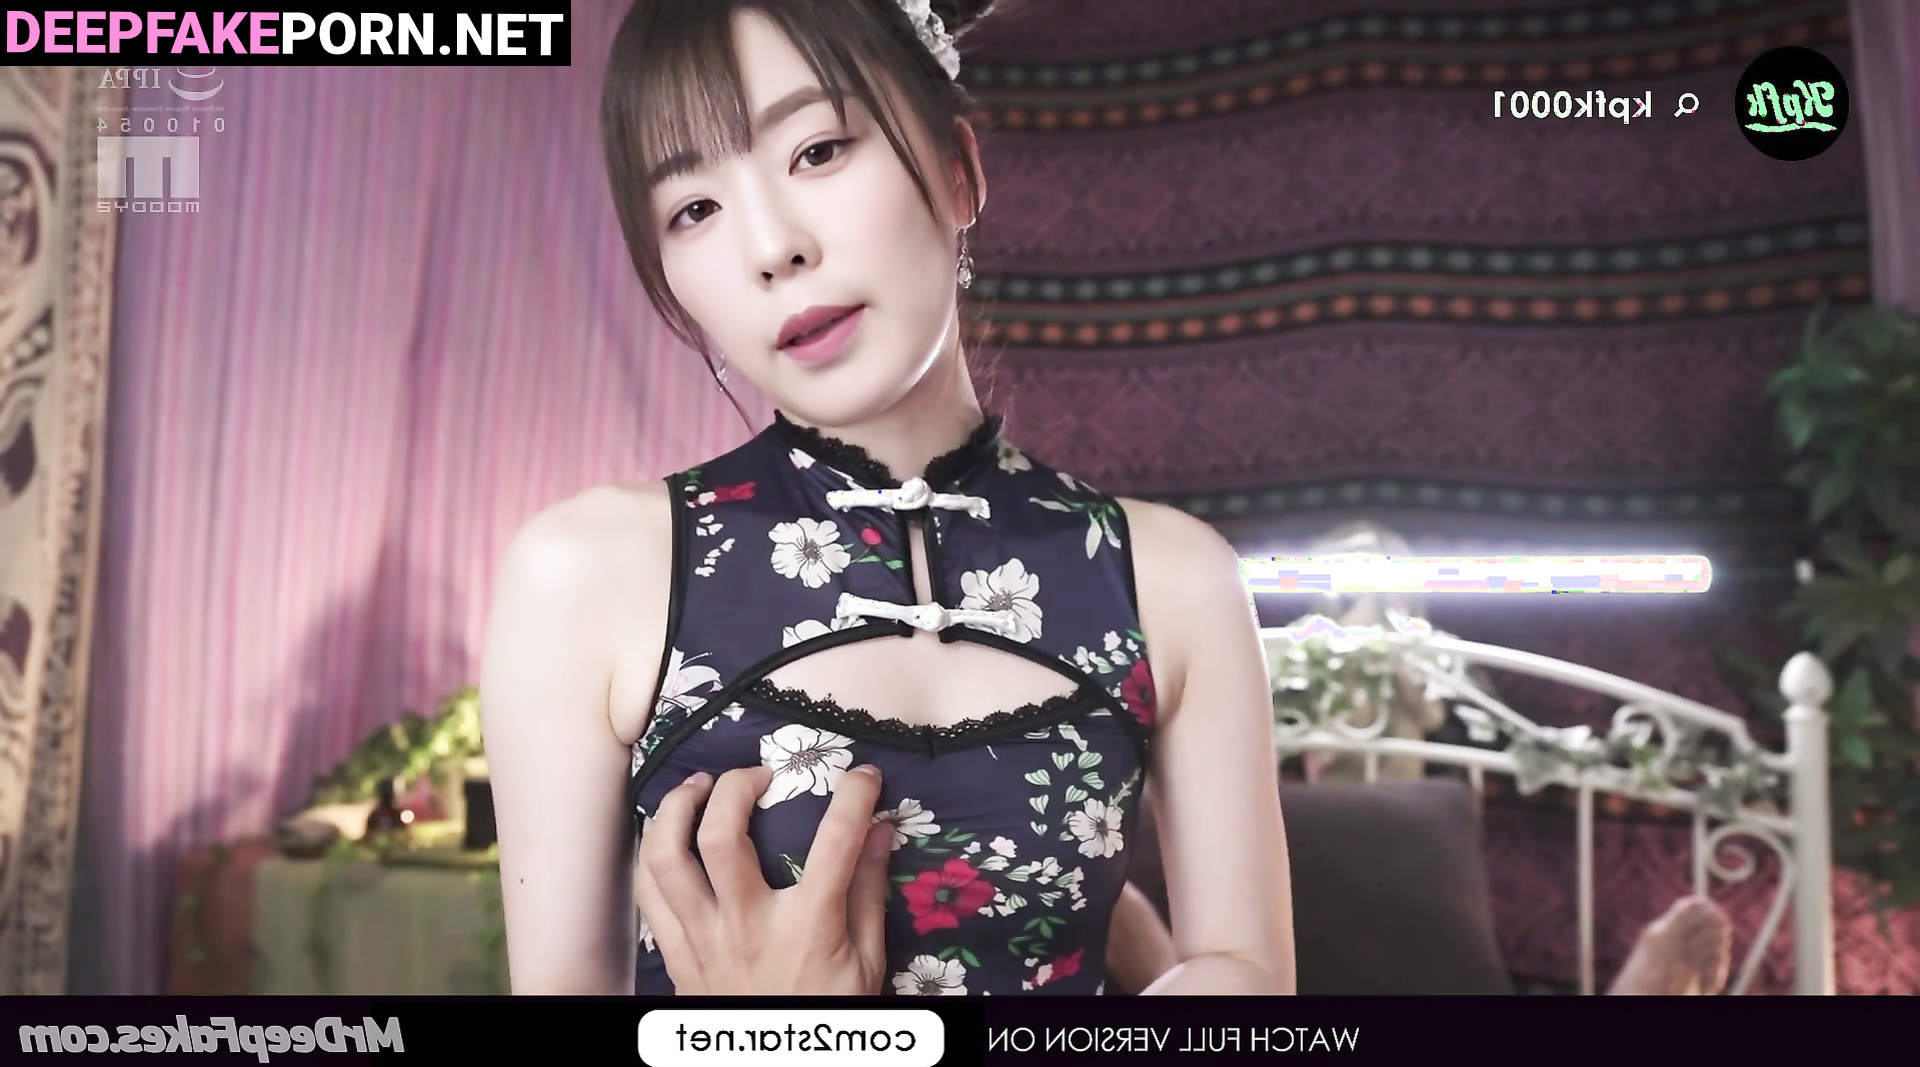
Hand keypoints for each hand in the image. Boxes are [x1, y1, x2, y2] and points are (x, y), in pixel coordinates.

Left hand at [635, 763, 892, 994]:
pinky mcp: (675, 955)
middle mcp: (747, 925)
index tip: (863, 776)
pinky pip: (647, 894)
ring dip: (677, 808)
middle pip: (722, 836)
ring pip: (665, 858)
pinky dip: (651, 854)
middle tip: (759, 775)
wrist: (776, 1066)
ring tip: (700, 787)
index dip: (854, 797)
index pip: (835, 842)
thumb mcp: (866, 962)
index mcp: (806, 926)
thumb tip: (880, 831)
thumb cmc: (826, 1012)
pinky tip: (669, 835)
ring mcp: (703, 939)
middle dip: (736, 786)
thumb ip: (868, 892)